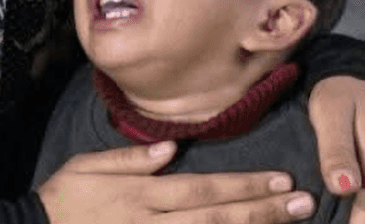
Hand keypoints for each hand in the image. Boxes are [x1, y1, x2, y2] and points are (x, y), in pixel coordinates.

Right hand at [37, 141, 316, 223]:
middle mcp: (153, 222)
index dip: (245, 185)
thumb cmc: (61, 200)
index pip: (204, 188)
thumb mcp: (86, 166)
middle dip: (263, 210)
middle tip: (304, 202)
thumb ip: (129, 160)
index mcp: (142, 195)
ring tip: (289, 221)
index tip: (281, 179)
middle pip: (217, 217)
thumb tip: (169, 148)